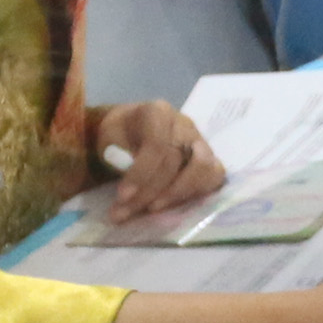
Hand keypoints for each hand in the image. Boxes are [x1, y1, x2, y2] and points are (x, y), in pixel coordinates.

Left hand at [93, 100, 224, 220]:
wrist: (131, 132)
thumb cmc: (119, 135)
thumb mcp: (109, 138)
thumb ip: (117, 155)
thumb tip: (129, 180)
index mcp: (158, 112)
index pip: (157, 144)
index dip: (141, 173)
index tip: (122, 196)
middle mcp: (184, 124)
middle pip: (176, 160)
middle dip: (150, 191)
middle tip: (127, 210)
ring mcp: (200, 142)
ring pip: (204, 168)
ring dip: (177, 194)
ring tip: (153, 209)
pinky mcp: (209, 160)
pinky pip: (214, 177)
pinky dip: (195, 194)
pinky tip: (173, 206)